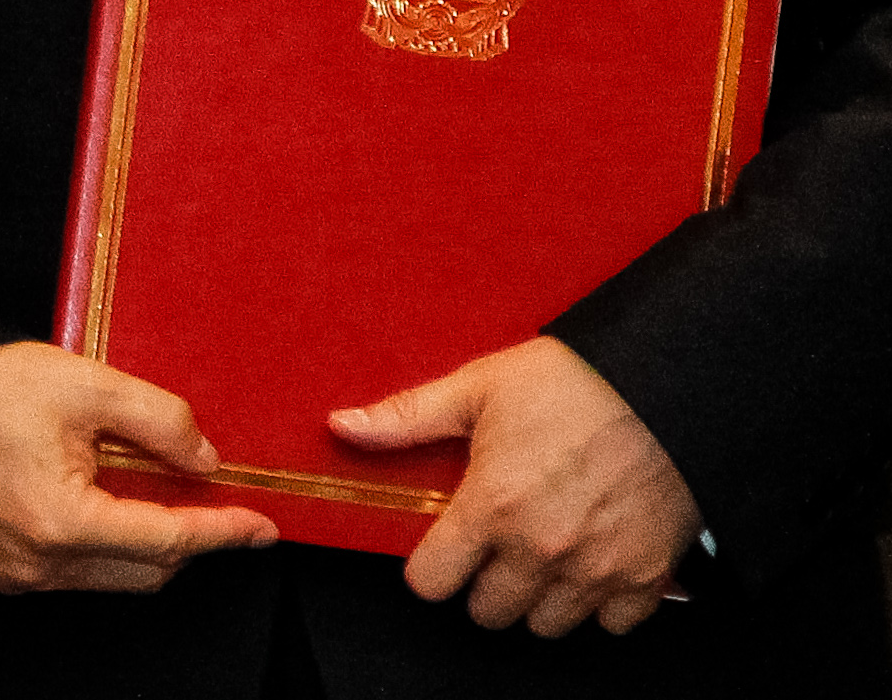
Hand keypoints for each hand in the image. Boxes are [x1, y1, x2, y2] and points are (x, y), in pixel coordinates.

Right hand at [0, 340, 280, 592]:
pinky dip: (99, 544)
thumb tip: (204, 457)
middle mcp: (38, 563)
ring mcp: (14, 574)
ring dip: (142, 541)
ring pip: (111, 576)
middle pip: (147, 570)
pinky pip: (71, 573)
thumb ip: (156, 418)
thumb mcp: (78, 382)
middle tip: (205, 496)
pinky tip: (93, 499)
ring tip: (140, 487)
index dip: (223, 531)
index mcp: (61, 521)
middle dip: (186, 537)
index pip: (169, 539)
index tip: (260, 527)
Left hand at [332, 336, 699, 636]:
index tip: (440, 551)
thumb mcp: (477, 388)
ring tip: (538, 556)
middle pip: (488, 612)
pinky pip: (611, 624)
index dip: (428, 568)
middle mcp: (541, 548)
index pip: (431, 583)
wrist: (666, 385)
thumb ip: (406, 417)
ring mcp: (596, 568)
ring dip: (536, 599)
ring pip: (546, 625)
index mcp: (492, 506)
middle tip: (493, 549)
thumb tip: (343, 425)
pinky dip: (599, 604)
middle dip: (482, 585)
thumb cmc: (572, 383)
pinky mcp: (648, 576)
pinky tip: (589, 563)